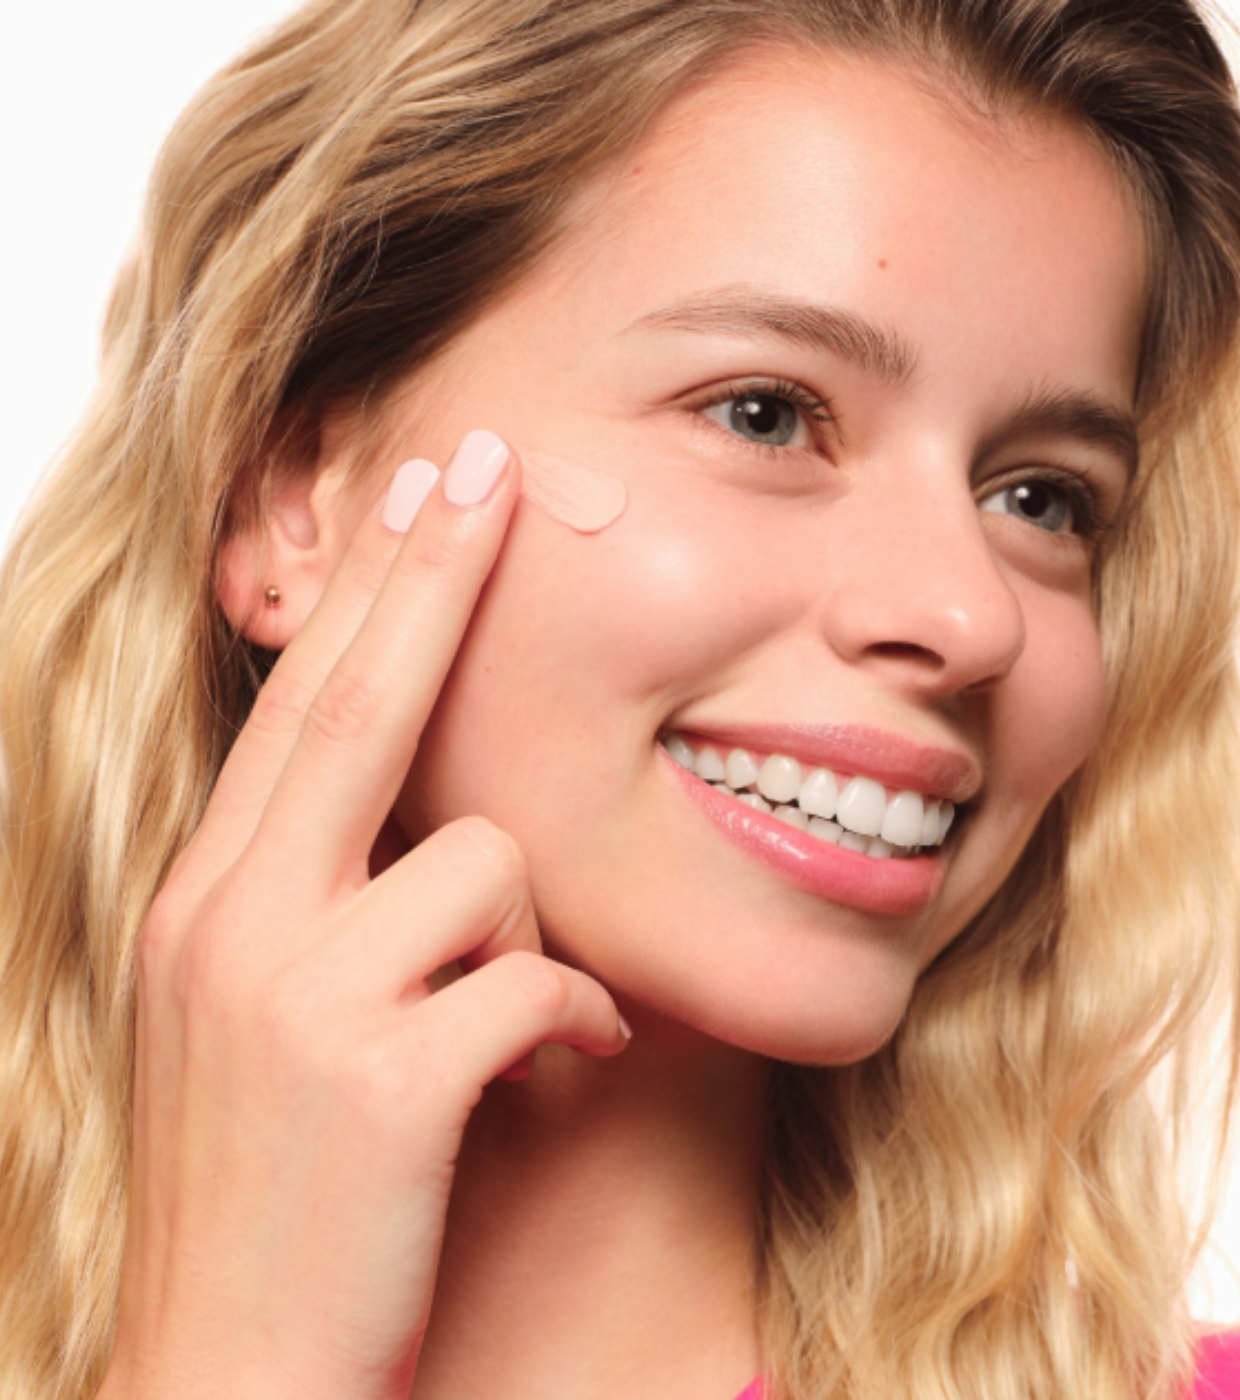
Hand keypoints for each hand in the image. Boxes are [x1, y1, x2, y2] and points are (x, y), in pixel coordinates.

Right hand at [98, 432, 630, 1399]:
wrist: (230, 1371)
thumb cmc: (281, 1189)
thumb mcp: (270, 1023)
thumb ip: (332, 911)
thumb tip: (445, 836)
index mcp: (212, 901)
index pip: (301, 706)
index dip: (367, 590)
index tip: (417, 493)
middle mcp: (234, 920)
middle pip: (357, 702)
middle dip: (430, 571)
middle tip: (487, 465)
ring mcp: (295, 992)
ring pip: (484, 865)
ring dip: (523, 948)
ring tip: (502, 1039)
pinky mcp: (379, 1075)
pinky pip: (536, 984)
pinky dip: (570, 1028)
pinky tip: (547, 1084)